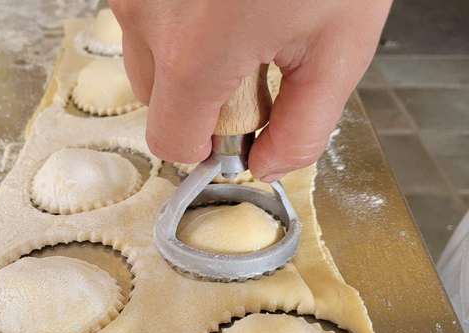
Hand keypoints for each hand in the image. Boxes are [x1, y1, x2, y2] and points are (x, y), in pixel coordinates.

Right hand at [110, 0, 391, 180]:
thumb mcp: (341, 44)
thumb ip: (304, 126)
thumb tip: (269, 162)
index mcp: (192, 55)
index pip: (171, 142)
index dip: (208, 148)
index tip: (239, 132)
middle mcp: (147, 16)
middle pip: (156, 101)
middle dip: (200, 101)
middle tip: (254, 65)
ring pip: (146, 56)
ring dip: (185, 59)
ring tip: (239, 20)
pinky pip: (147, 16)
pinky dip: (177, 22)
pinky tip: (219, 0)